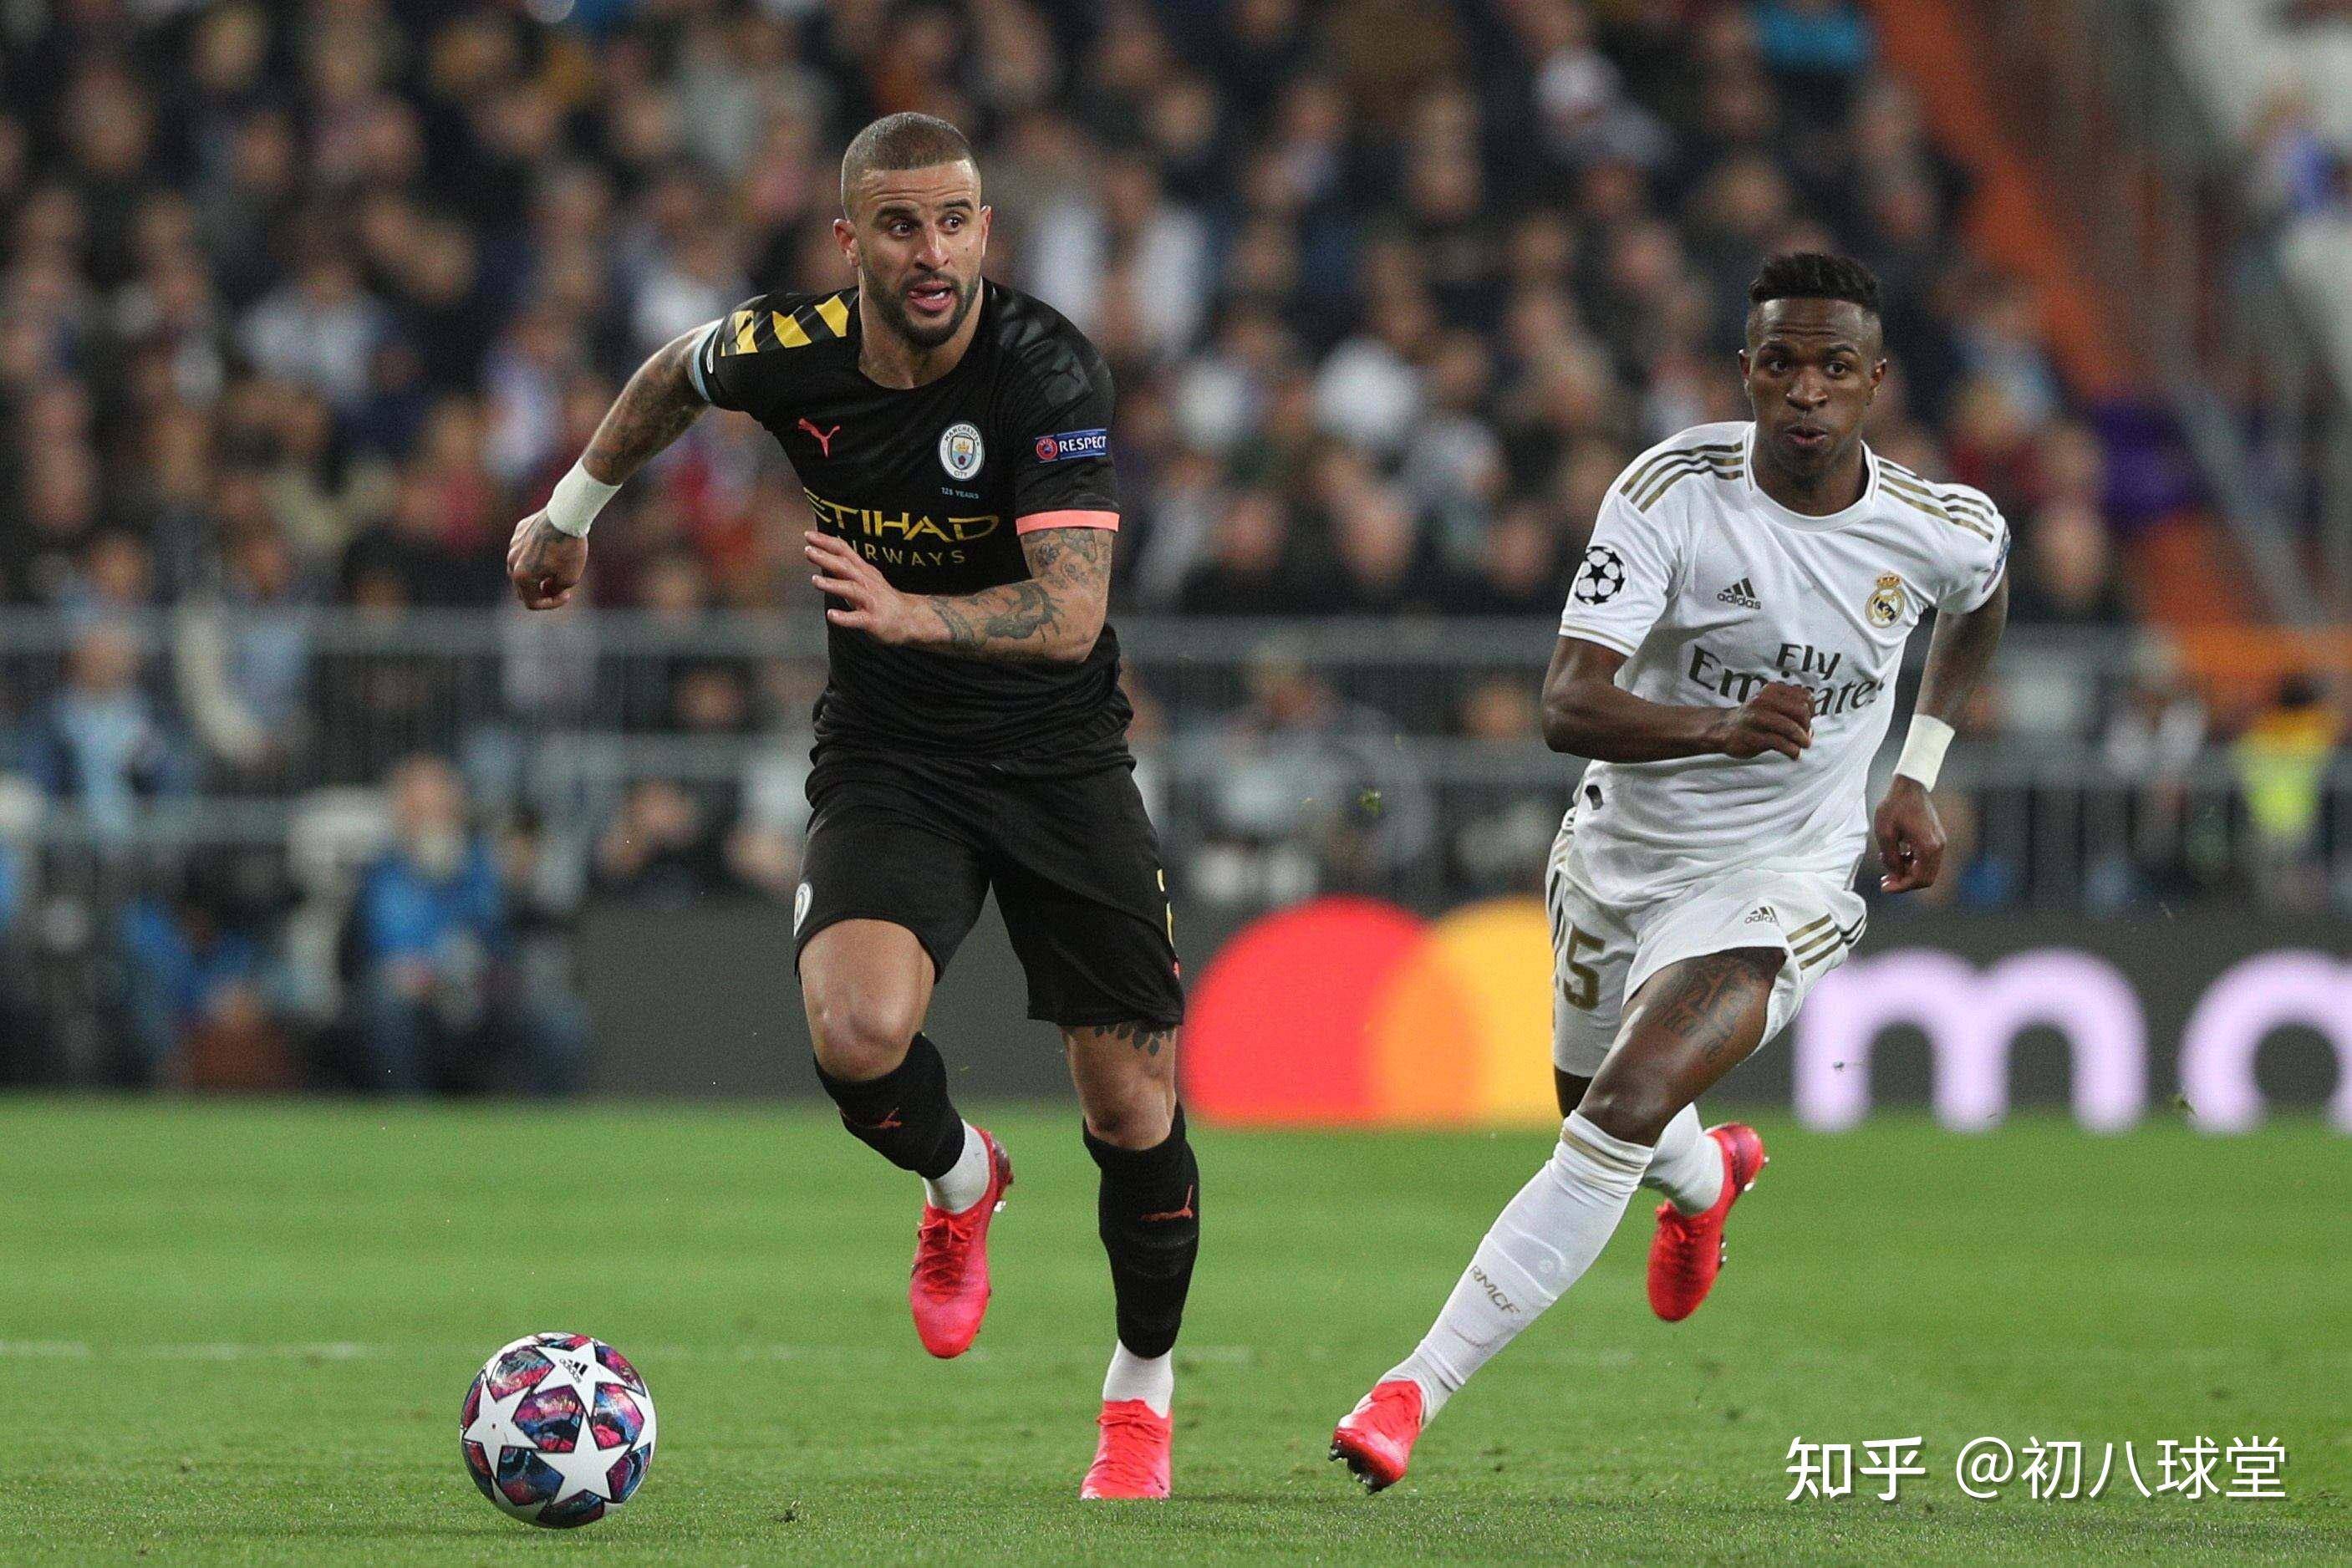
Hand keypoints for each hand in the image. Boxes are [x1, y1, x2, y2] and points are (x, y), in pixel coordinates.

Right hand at [507, 511, 586, 609]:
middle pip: (522, 588)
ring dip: (535, 574)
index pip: (532, 603)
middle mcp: (512, 562)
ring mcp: (513, 545)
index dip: (551, 603)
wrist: (566, 515)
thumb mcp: (570, 578)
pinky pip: (523, 549)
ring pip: (520, 568)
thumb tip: (546, 590)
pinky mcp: (519, 532)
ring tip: (555, 568)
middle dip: (540, 591)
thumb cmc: (569, 548)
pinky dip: (534, 555)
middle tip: (558, 585)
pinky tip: (551, 549)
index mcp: (521, 577)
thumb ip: (554, 591)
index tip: (566, 594)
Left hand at [806, 531, 926, 643]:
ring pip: (851, 589)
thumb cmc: (882, 599)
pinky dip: (844, 617)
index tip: (809, 535)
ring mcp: (871, 601)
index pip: (844, 551)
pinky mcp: (874, 620)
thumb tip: (823, 556)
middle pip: (846, 567)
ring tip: (815, 581)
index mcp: (863, 571)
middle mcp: (867, 582)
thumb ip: (846, 569)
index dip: (827, 542)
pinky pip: (858, 619)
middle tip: (807, 550)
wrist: (910, 620)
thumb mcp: (865, 579)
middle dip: (826, 557)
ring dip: (833, 584)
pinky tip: (831, 615)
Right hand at [1708, 680, 1814, 759]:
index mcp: (1772, 690)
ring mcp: (1756, 718)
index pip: (1805, 697)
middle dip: (1807, 726)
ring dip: (1802, 739)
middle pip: (1801, 710)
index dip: (1811, 711)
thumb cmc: (1754, 719)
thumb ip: (1791, 713)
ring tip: (1803, 746)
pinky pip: (1780, 743)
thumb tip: (1811, 731)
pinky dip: (1792, 750)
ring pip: (1791, 727)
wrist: (1723, 728)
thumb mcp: (1772, 707)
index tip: (1805, 723)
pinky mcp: (1751, 736)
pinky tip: (1793, 754)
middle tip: (1805, 737)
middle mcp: (1764, 700)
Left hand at [1874, 775, 1945, 892]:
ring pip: (1926, 870)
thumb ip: (1891, 858)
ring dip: (1908, 872)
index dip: (1901, 886)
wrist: (1909, 786)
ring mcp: (1939, 842)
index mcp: (1928, 847)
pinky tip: (1897, 856)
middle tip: (1885, 881)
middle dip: (1905, 882)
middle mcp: (1939, 846)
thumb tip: (1895, 875)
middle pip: (1925, 878)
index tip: (1885, 887)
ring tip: (1888, 867)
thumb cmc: (1895, 806)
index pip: (1919, 879)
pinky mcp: (1936, 838)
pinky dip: (1912, 863)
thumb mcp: (1885, 834)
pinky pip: (1926, 859)